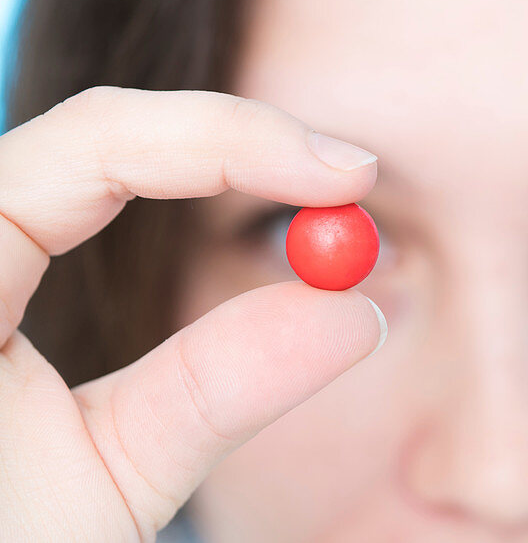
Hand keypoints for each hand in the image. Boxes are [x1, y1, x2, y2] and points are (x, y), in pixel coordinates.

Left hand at [0, 86, 384, 540]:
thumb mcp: (103, 490)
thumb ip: (220, 390)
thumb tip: (354, 311)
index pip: (89, 146)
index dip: (230, 139)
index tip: (346, 177)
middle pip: (98, 131)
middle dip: (235, 140)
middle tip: (350, 180)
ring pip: (89, 150)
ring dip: (209, 154)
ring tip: (316, 188)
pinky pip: (78, 192)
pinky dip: (170, 185)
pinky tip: (236, 196)